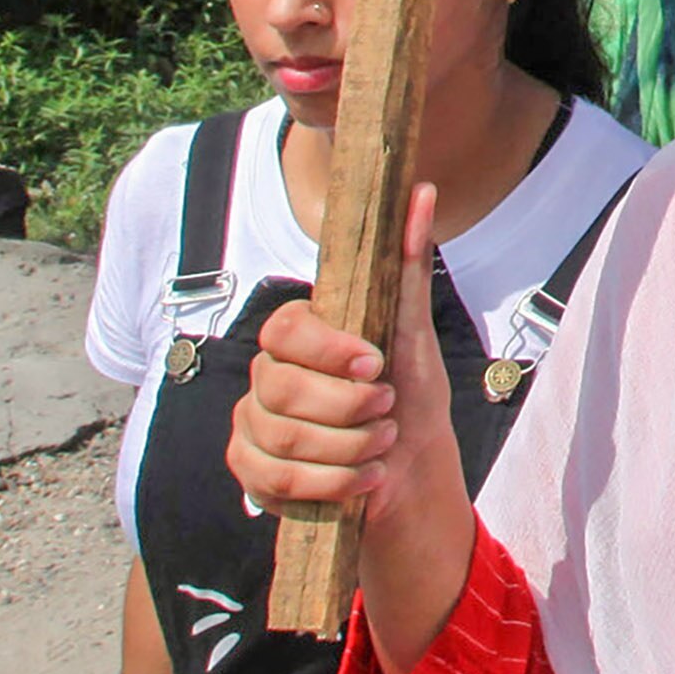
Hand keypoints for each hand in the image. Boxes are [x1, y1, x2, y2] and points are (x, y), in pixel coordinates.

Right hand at [230, 183, 462, 550]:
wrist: (410, 470)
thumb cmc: (411, 394)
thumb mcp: (416, 332)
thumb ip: (408, 264)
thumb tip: (424, 191)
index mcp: (299, 335)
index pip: (285, 330)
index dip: (329, 351)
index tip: (376, 366)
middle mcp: (265, 375)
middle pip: (282, 390)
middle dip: (350, 408)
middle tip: (387, 411)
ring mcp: (252, 425)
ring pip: (282, 438)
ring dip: (349, 447)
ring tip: (382, 442)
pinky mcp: (251, 472)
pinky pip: (274, 479)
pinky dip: (331, 483)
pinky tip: (364, 478)